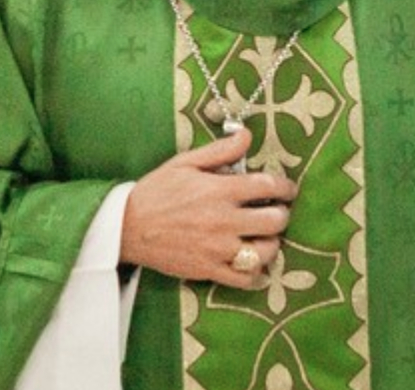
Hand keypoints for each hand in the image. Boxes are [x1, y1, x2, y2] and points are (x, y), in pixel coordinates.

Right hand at [120, 129, 297, 288]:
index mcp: (219, 190)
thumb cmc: (156, 191)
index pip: (268, 186)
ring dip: (271, 243)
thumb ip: (219, 151)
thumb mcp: (185, 163)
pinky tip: (252, 262)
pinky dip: (256, 273)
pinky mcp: (210, 270)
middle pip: (275, 220)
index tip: (287, 189)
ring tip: (264, 236)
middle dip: (281, 214)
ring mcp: (218, 249)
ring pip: (266, 251)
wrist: (127, 227)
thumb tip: (246, 135)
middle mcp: (224, 220)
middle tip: (275, 211)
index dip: (285, 187)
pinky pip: (246, 279)